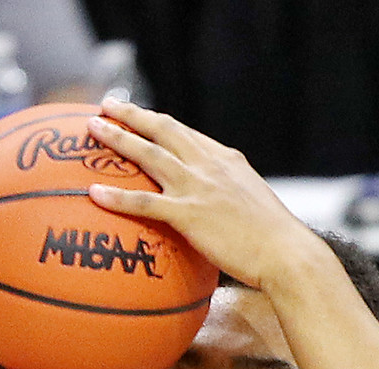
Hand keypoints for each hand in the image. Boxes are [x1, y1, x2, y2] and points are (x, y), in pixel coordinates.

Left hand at [81, 99, 318, 291]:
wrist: (286, 253)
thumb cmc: (271, 238)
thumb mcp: (249, 201)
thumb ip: (227, 192)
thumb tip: (212, 200)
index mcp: (225, 159)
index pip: (184, 132)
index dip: (157, 122)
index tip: (137, 114)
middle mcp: (209, 165)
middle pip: (163, 130)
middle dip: (132, 115)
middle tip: (105, 105)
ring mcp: (198, 188)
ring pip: (149, 155)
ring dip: (118, 138)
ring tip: (92, 128)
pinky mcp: (189, 215)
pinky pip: (144, 203)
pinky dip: (117, 196)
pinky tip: (93, 193)